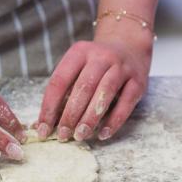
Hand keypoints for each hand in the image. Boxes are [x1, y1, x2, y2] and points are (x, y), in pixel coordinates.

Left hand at [36, 34, 151, 141]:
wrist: (129, 46)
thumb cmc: (96, 64)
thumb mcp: (78, 66)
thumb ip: (64, 90)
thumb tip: (45, 122)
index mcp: (80, 52)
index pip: (59, 81)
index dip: (49, 107)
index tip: (43, 128)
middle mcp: (101, 57)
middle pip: (83, 88)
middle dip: (70, 115)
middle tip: (62, 135)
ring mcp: (122, 68)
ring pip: (104, 94)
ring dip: (90, 118)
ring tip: (80, 136)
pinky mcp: (138, 81)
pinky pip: (126, 104)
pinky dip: (114, 121)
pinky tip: (103, 134)